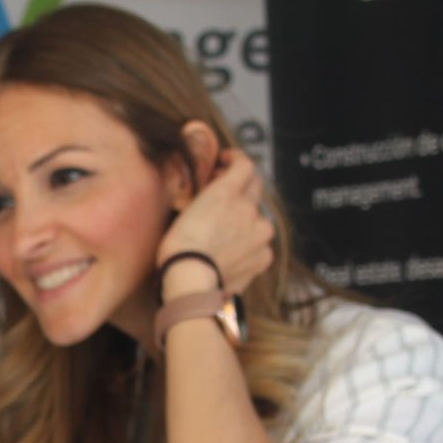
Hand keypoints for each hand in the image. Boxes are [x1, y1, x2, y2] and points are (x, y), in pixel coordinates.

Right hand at [157, 127, 275, 301]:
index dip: (235, 159)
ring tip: (224, 235)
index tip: (226, 163)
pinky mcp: (264, 256)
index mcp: (227, 192)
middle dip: (241, 187)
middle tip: (224, 198)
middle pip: (255, 186)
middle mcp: (249, 208)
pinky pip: (260, 244)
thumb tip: (214, 192)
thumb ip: (208, 196)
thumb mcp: (186, 210)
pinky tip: (231, 254)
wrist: (191, 283)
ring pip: (258, 218)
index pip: (244, 164)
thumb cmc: (178, 249)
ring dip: (245, 220)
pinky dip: (249, 245)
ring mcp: (261, 233)